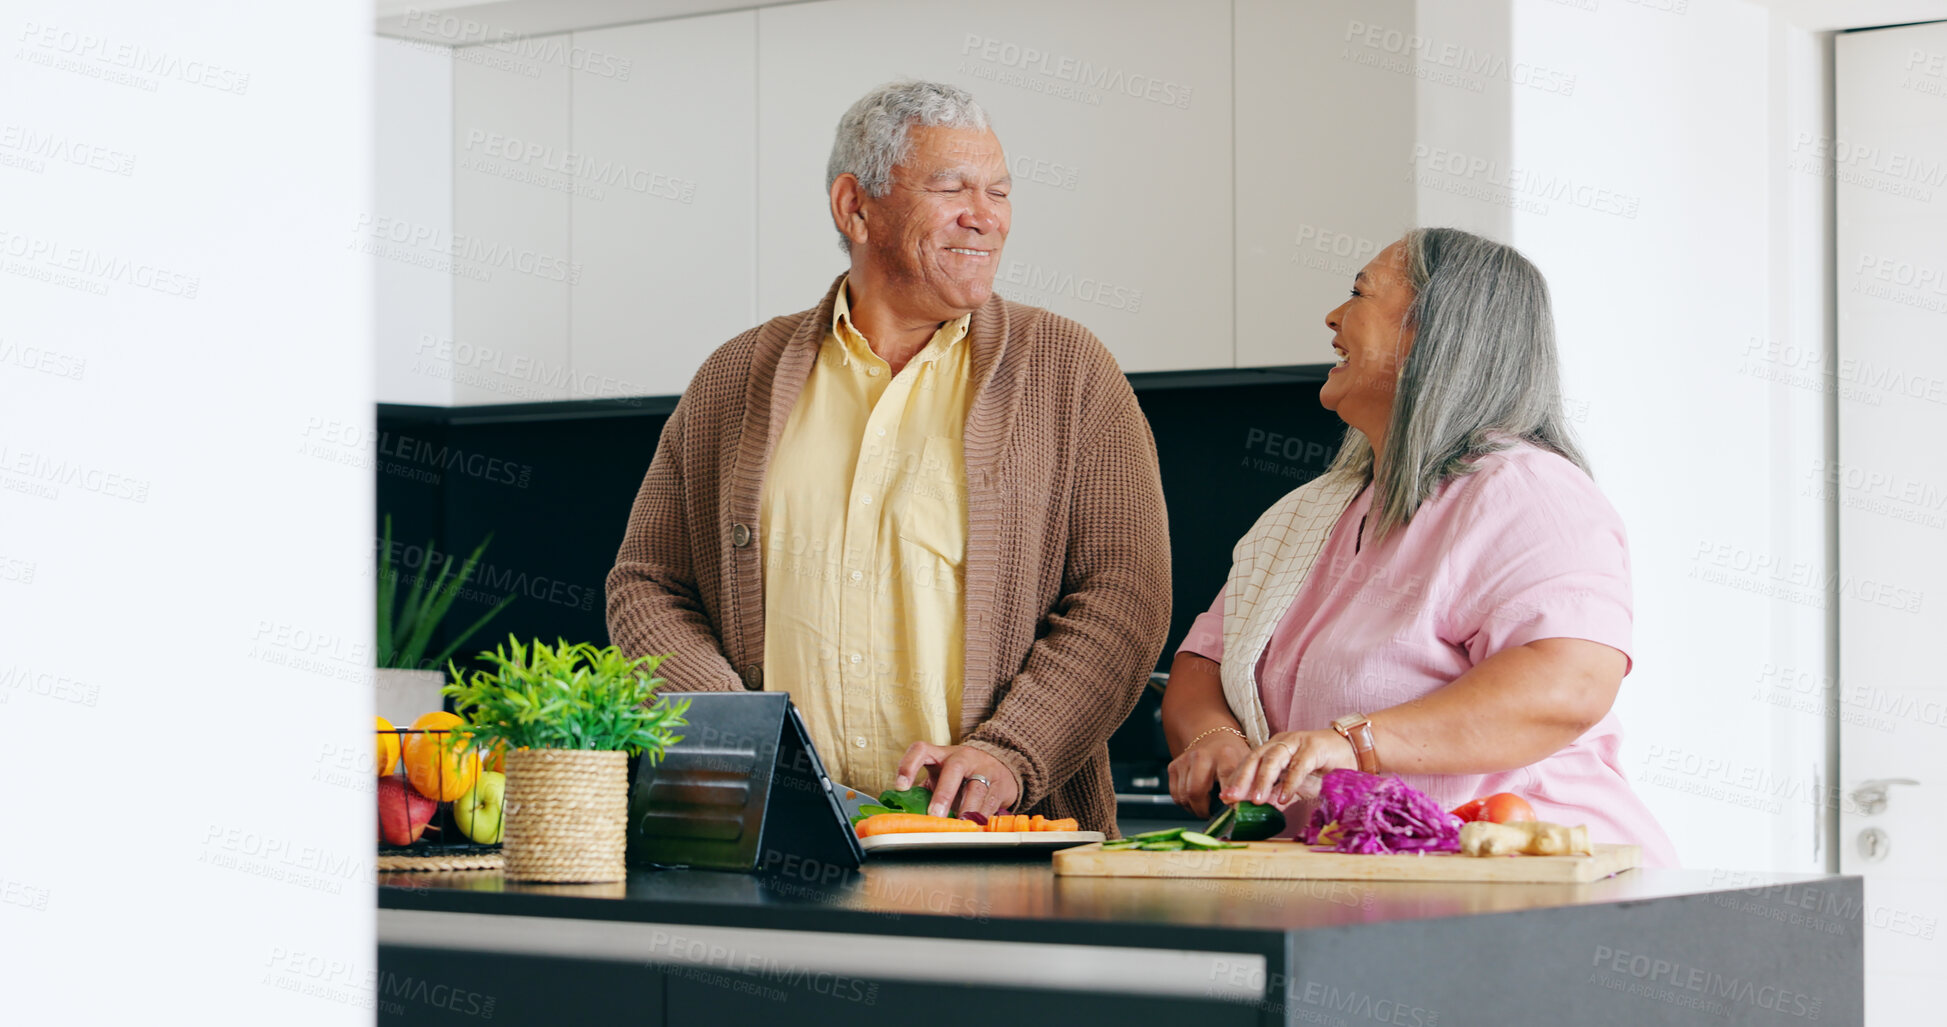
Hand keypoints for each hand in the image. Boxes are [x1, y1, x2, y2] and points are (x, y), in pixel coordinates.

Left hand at [894, 742, 1019, 817]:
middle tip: (935, 815)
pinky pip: (991, 802)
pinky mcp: (1000, 784)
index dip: (908, 766)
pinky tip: (975, 826)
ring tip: (958, 825)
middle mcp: (963, 757)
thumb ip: (923, 792)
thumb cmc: (961, 777)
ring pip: (976, 788)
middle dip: (943, 794)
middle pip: (954, 769)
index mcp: (941, 754)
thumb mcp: (941, 776)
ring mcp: (984, 769)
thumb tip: (901, 815)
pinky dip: (982, 816)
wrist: (998, 768)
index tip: (900, 787)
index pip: (921, 750)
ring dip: (966, 809)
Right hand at [1167, 733, 1250, 818]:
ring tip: (1205, 806)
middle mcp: (1202, 755)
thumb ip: (1248, 786)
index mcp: (1225, 755)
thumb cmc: (1232, 757)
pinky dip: (1184, 803)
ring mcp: (1185, 760)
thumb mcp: (1246, 766)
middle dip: (1203, 810)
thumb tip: (1250, 808)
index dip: (1228, 798)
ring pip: (1183, 796)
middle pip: (1195, 792)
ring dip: (1194, 808)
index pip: (1225, 778)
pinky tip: (1195, 799)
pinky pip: (1175, 795)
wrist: (1214, 738)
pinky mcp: (1173, 766)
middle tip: (1212, 814)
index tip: (1232, 811)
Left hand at [1220, 729, 1358, 806]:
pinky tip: (1283, 797)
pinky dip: (1289, 782)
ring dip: (1262, 781)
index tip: (1224, 797)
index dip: (1236, 780)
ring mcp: (1297, 742)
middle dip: (1241, 780)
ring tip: (1255, 800)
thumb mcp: (1295, 785)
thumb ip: (1278, 794)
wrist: (1352, 752)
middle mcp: (1281, 743)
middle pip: (1254, 759)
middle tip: (1231, 798)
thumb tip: (1259, 808)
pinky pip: (1298, 765)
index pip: (1248, 763)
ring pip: (1273, 759)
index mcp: (1272, 750)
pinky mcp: (1314, 747)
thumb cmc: (1322, 768)